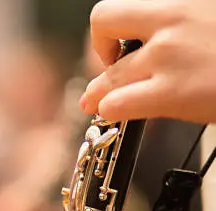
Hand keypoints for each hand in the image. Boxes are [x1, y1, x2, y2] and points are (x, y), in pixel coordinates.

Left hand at [80, 0, 215, 123]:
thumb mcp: (213, 15)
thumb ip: (183, 22)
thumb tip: (155, 36)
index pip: (124, 3)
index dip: (119, 22)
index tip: (126, 39)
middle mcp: (173, 16)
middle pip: (104, 23)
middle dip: (100, 49)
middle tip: (104, 69)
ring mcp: (169, 53)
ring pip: (109, 75)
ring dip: (98, 92)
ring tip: (92, 102)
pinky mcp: (174, 91)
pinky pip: (117, 103)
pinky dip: (110, 110)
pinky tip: (113, 112)